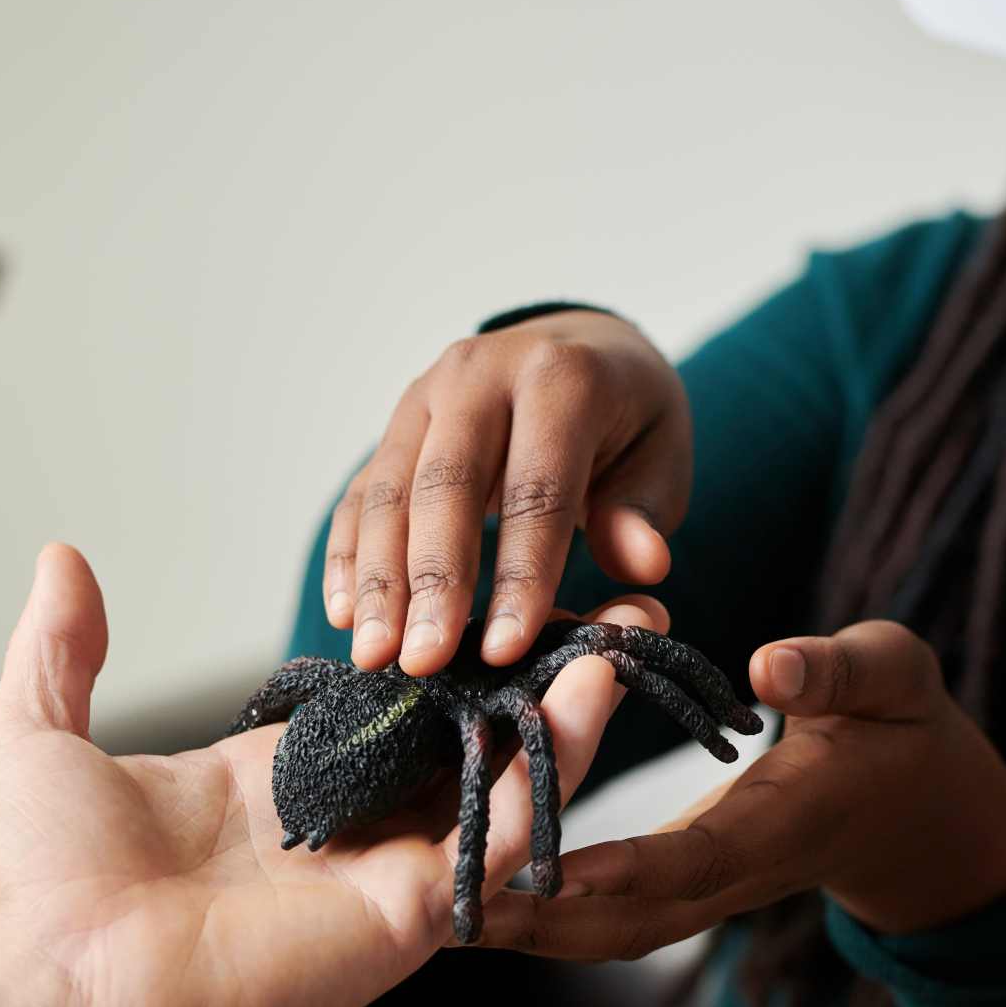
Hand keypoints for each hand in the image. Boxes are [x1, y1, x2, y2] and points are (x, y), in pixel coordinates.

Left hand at [0, 545, 659, 1006]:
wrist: (56, 1000)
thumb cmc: (36, 893)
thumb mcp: (35, 738)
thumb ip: (62, 647)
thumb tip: (62, 558)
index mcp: (280, 777)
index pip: (388, 695)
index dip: (443, 638)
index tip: (494, 574)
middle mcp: (349, 816)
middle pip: (467, 726)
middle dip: (531, 662)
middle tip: (595, 593)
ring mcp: (390, 862)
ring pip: (506, 771)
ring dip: (569, 702)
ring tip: (624, 623)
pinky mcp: (416, 905)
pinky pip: (506, 829)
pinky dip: (559, 762)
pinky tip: (592, 690)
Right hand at [325, 308, 689, 676]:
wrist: (580, 343)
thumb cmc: (626, 417)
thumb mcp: (662, 454)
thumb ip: (644, 511)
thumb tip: (643, 566)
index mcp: (559, 377)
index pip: (537, 488)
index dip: (521, 574)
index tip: (505, 651)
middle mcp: (480, 374)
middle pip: (446, 485)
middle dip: (432, 582)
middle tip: (424, 663)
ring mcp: (425, 395)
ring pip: (389, 490)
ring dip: (378, 579)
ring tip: (374, 655)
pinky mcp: (393, 425)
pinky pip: (360, 491)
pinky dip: (347, 555)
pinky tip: (344, 614)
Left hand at [470, 622, 1005, 959]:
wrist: (921, 810)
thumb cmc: (904, 726)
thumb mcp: (892, 678)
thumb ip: (838, 672)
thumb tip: (769, 666)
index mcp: (787, 822)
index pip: (701, 856)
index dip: (631, 868)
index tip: (560, 868)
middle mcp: (741, 873)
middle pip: (636, 922)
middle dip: (548, 923)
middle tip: (456, 910)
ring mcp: (714, 891)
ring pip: (615, 933)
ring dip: (535, 932)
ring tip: (442, 914)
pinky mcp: (691, 887)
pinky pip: (614, 915)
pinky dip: (550, 914)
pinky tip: (484, 886)